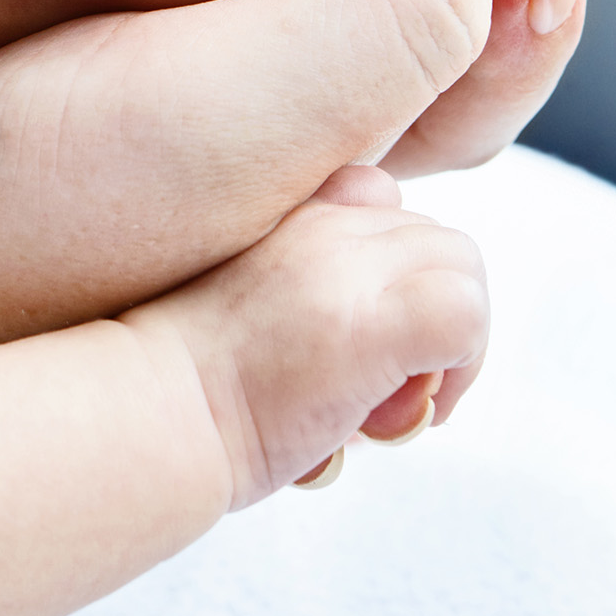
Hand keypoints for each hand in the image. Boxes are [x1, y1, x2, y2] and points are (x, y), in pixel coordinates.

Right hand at [125, 163, 488, 507]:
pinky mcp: (382, 323)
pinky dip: (459, 369)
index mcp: (286, 205)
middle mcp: (325, 219)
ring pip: (463, 272)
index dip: (385, 272)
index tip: (350, 337)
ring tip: (386, 408)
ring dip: (446, 348)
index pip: (380, 200)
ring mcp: (354, 266)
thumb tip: (366, 342)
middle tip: (376, 391)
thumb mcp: (231, 292)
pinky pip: (468, 318)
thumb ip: (293, 280)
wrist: (147, 412)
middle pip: (433, 243)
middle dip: (422, 316)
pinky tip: (396, 415)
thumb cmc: (176, 378)